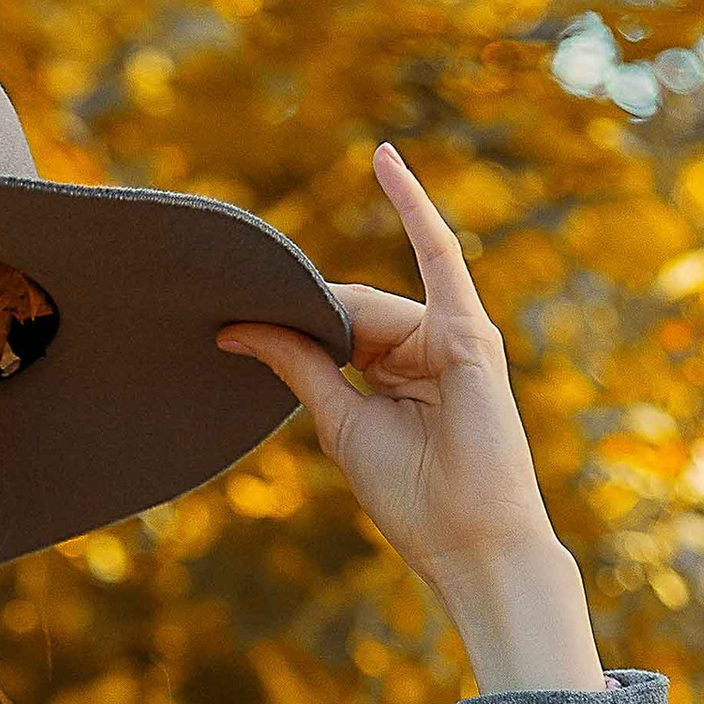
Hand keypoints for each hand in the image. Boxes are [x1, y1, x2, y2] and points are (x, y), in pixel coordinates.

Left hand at [217, 145, 604, 692]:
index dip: (294, 327)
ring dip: (332, 324)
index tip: (233, 322)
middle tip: (251, 324)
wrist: (470, 543)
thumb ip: (300, 366)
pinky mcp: (468, 332)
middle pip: (350, 314)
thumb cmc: (414, 497)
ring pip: (369, 308)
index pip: (338, 328)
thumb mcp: (340, 423)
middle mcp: (426, 346)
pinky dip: (412, 204)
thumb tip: (237, 328)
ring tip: (315, 354)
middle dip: (308, 328)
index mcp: (397, 372)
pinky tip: (384, 161)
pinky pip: (437, 253)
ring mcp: (451, 334)